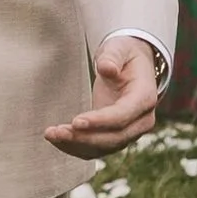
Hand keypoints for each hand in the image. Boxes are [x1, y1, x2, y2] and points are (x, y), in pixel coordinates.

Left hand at [47, 34, 161, 154]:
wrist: (130, 66)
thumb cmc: (124, 54)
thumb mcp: (119, 48)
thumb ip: (112, 56)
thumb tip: (106, 68)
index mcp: (145, 98)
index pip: (123, 116)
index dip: (100, 121)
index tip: (75, 121)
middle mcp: (141, 120)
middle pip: (114, 138)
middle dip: (84, 138)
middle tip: (57, 132)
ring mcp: (130, 132)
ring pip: (104, 148)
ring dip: (76, 145)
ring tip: (51, 134)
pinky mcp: (115, 136)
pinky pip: (97, 149)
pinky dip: (76, 147)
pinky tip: (57, 139)